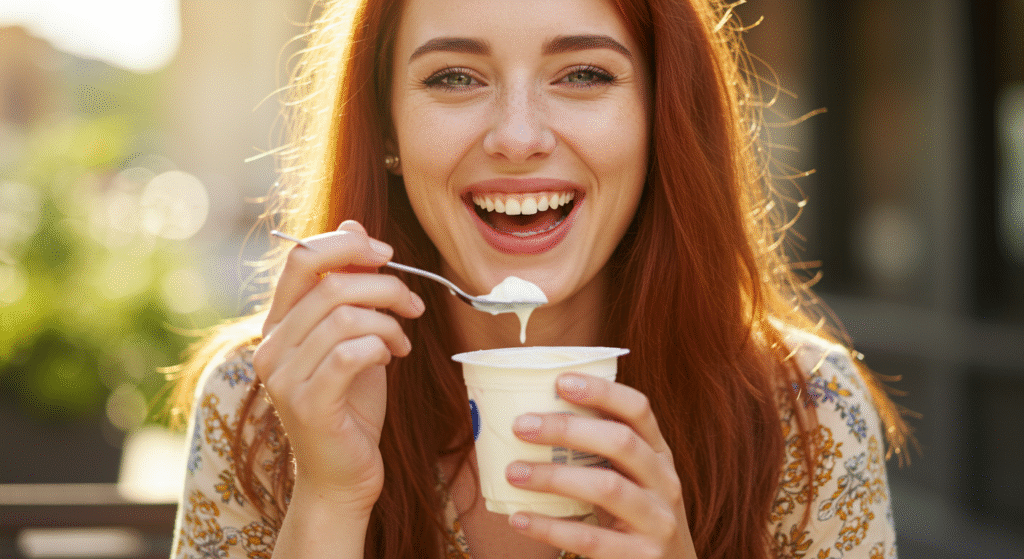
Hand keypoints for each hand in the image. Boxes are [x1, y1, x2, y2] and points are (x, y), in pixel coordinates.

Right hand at [252, 220, 424, 512]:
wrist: (342, 475)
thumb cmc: (351, 405)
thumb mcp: (354, 336)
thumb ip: (350, 287)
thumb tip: (353, 226)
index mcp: (278, 324)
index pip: (300, 258)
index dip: (347, 245)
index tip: (387, 254)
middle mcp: (271, 346)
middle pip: (331, 285)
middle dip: (385, 287)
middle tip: (413, 306)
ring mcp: (284, 376)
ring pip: (345, 317)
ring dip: (389, 322)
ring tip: (401, 341)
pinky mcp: (308, 403)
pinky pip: (351, 352)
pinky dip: (381, 347)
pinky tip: (391, 358)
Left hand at [504, 373, 696, 558]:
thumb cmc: (635, 516)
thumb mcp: (632, 478)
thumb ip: (601, 451)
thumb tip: (534, 416)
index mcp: (659, 454)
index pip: (638, 409)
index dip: (602, 391)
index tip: (560, 381)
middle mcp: (665, 482)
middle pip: (621, 442)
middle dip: (568, 429)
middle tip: (521, 426)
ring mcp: (658, 520)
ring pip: (607, 487)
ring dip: (553, 477)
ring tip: (512, 472)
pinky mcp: (642, 556)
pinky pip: (591, 539)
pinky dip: (550, 528)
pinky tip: (519, 518)